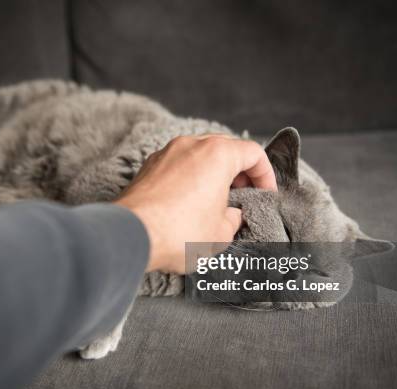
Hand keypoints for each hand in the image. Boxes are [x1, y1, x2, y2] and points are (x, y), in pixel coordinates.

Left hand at [114, 135, 276, 273]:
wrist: (131, 235)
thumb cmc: (178, 232)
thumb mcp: (221, 233)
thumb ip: (233, 219)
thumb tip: (230, 215)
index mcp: (217, 153)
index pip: (253, 153)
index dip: (265, 175)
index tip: (265, 194)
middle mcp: (191, 145)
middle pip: (226, 148)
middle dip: (239, 172)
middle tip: (243, 196)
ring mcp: (166, 153)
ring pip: (199, 155)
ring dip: (212, 173)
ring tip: (215, 201)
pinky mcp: (147, 167)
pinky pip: (177, 165)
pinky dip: (189, 178)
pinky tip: (188, 202)